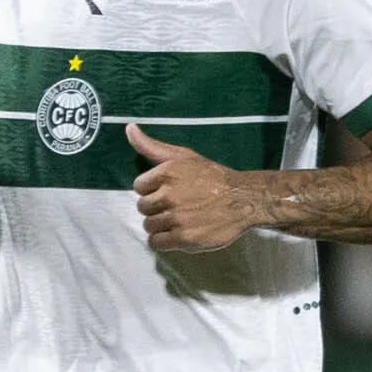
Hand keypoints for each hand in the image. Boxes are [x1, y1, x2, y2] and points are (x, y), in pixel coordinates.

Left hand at [130, 124, 260, 252]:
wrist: (243, 199)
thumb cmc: (213, 176)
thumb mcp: (184, 156)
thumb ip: (152, 146)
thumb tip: (129, 128)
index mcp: (167, 173)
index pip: (139, 186)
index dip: (151, 189)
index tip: (165, 191)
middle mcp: (169, 195)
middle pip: (142, 207)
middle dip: (154, 207)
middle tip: (172, 206)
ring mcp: (176, 218)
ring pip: (148, 225)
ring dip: (159, 225)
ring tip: (176, 220)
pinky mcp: (184, 238)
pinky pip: (156, 242)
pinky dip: (162, 240)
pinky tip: (175, 234)